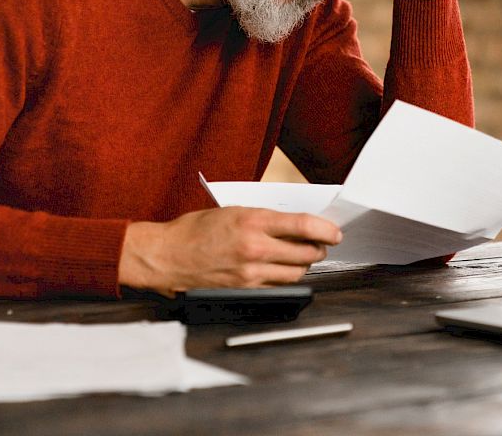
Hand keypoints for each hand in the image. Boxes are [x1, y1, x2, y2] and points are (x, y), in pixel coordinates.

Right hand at [118, 207, 342, 296]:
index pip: (303, 225)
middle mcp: (255, 248)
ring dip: (305, 264)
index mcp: (252, 221)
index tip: (335, 231)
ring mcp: (251, 273)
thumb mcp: (233, 210)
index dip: (326, 229)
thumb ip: (265, 218)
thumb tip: (294, 223)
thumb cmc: (195, 230)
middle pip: (306, 253)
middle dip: (319, 247)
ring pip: (296, 273)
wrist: (166, 256)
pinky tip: (282, 269)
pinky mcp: (245, 290)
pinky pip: (278, 285)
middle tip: (322, 243)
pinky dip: (286, 277)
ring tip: (303, 256)